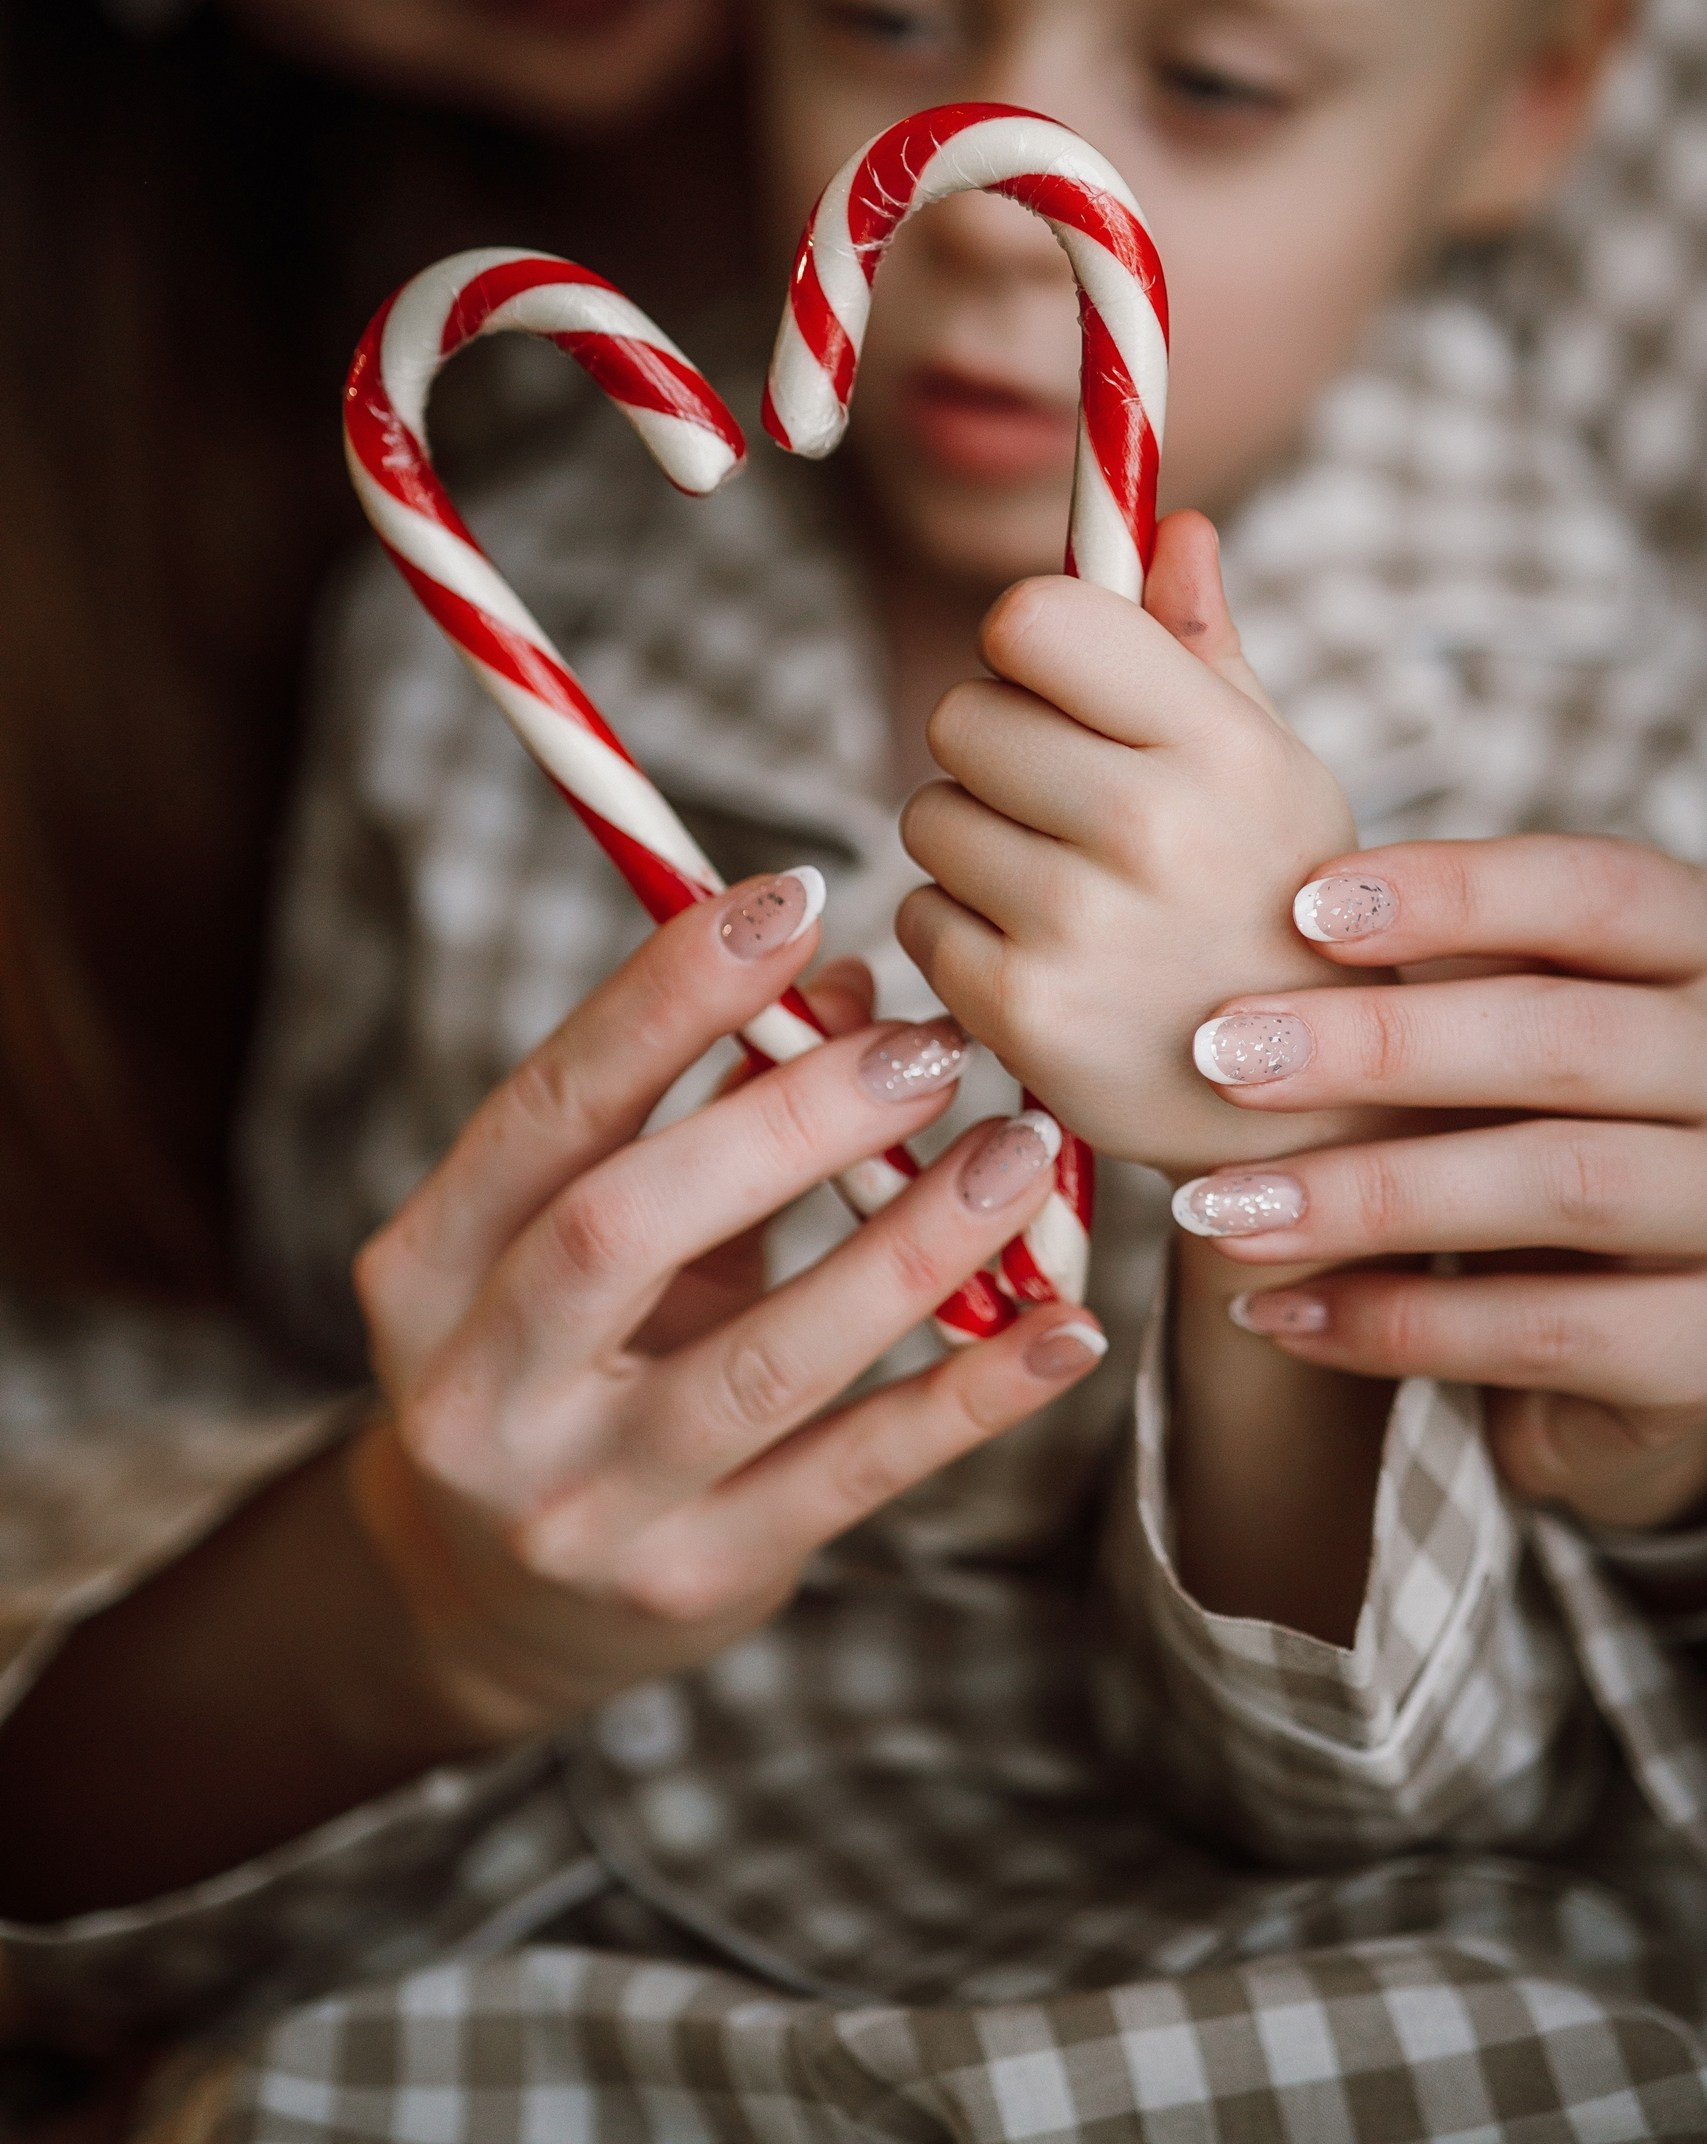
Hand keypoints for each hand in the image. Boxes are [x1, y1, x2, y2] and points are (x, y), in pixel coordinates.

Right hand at [348, 875, 1106, 1740]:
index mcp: (430, 1265)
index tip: (792, 894)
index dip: (667, 997)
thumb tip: (843, 980)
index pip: (548, 1109)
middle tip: (930, 1043)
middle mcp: (481, 1389)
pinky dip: (969, 1397)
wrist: (489, 1604)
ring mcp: (582, 1505)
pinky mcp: (693, 1583)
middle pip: (626, 1226)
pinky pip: (852, 1477)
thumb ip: (698, 1110)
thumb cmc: (558, 1359)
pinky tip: (1065, 1326)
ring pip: (759, 1364)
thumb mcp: (581, 1230)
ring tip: (1018, 1150)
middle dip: (789, 1118)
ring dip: (906, 1246)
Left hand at [897, 514, 1358, 1176]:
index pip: (1037, 620)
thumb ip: (1203, 648)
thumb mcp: (1273, 773)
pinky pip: (918, 915)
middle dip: (993, 753)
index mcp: (1219, 744)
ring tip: (1063, 890)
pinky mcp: (1020, 1013)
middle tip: (1060, 808)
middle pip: (961, 717)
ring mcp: (1079, 926)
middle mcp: (1151, 827)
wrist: (1306, 1115)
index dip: (1022, 648)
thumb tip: (1172, 523)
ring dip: (972, 843)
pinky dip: (960, 932)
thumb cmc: (1278, 908)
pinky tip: (1042, 958)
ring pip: (926, 816)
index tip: (1052, 689)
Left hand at [1175, 836, 1706, 1530]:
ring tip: (1218, 1205)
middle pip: (1567, 1039)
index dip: (1458, 892)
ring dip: (1365, 1192)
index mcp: (1704, 960)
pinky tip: (1278, 1313)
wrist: (1635, 1345)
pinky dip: (1396, 1322)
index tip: (1302, 906)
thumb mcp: (1518, 1034)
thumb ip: (1446, 971)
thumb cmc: (1543, 1138)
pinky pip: (1548, 1333)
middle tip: (1221, 1053)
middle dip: (1380, 1045)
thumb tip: (1266, 900)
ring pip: (1557, 1182)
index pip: (1601, 892)